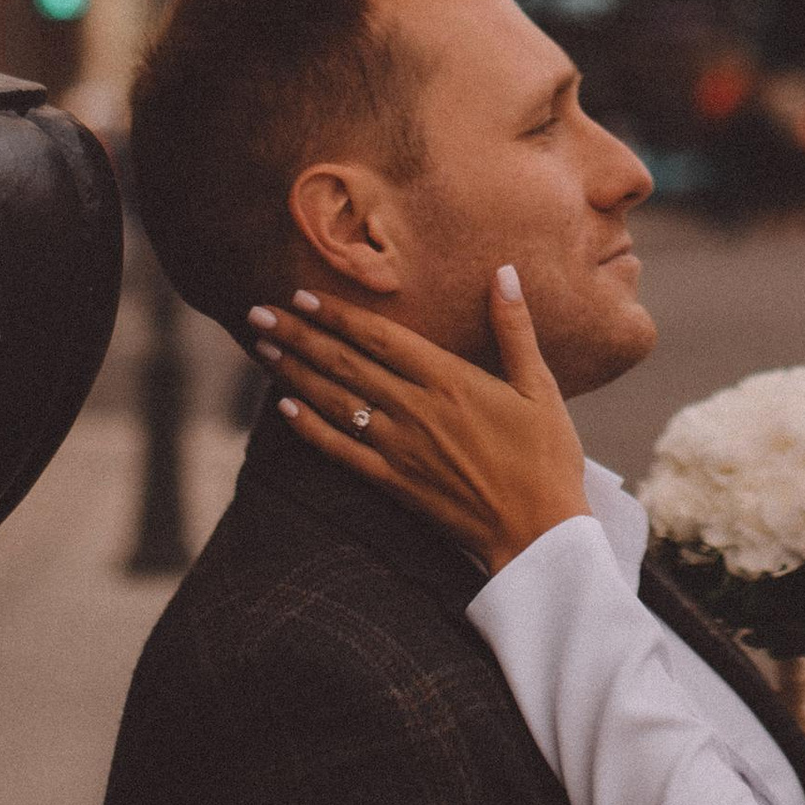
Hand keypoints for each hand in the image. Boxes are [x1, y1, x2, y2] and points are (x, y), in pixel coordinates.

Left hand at [248, 273, 590, 572]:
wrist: (539, 533)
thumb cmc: (547, 457)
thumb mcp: (540, 386)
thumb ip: (514, 328)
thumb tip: (502, 271)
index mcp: (451, 380)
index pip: (380, 337)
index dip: (337, 314)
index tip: (302, 294)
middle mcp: (417, 410)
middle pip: (345, 364)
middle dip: (298, 335)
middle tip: (257, 311)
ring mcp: (400, 449)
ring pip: (335, 402)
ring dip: (294, 373)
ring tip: (261, 348)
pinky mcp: (394, 484)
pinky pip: (341, 452)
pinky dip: (309, 429)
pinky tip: (283, 409)